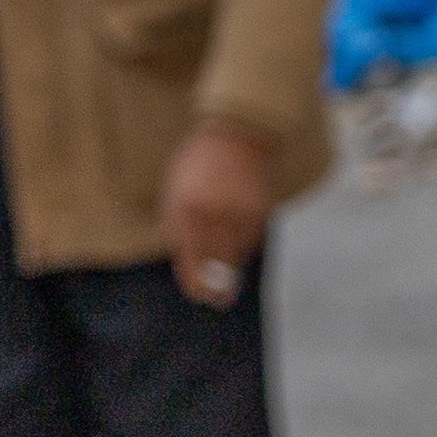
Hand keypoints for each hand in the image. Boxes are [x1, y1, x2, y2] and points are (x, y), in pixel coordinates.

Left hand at [161, 123, 271, 304]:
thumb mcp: (175, 192)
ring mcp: (241, 214)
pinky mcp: (261, 213)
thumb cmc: (198, 164)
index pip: (191, 257)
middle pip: (218, 265)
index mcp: (188, 209)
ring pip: (236, 255)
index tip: (198, 295)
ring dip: (230, 267)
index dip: (195, 282)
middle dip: (217, 287)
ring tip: (226, 276)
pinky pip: (251, 241)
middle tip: (217, 301)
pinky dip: (243, 247)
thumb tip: (187, 261)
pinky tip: (236, 244)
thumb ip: (177, 226)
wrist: (237, 136)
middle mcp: (216, 215)